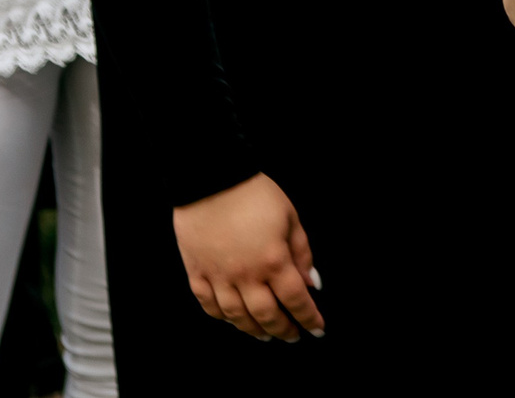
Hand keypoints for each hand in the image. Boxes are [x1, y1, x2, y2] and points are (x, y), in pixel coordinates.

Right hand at [175, 174, 324, 340]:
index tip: (318, 329)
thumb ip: (302, 253)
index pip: (296, 300)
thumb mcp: (290, 217)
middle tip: (292, 336)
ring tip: (265, 335)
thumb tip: (312, 283)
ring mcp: (218, 277)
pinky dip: (223, 317)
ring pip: (237, 317)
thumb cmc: (255, 194)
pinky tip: (233, 319)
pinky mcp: (196, 273)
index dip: (309, 318)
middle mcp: (246, 275)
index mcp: (273, 260)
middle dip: (283, 330)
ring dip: (254, 330)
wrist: (210, 177)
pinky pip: (209, 305)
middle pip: (267, 315)